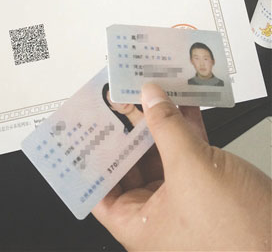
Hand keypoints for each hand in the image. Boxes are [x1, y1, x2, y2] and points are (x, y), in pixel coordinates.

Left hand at [92, 84, 270, 251]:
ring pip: (160, 154)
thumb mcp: (191, 170)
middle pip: (130, 164)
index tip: (88, 126)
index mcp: (138, 224)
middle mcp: (155, 215)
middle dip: (128, 129)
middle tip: (120, 98)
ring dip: (157, 122)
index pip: (99, 189)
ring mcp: (182, 200)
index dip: (91, 156)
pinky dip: (185, 127)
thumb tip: (150, 96)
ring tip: (148, 92)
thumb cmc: (238, 234)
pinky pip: (188, 152)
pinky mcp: (207, 188)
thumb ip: (167, 128)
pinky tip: (182, 101)